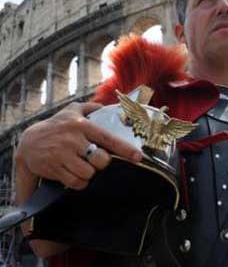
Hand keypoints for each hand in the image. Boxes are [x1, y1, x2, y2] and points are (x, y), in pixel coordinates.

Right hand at [16, 102, 141, 189]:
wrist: (28, 142)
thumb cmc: (56, 126)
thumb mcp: (72, 111)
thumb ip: (92, 108)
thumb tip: (110, 107)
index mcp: (82, 125)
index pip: (108, 138)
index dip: (125, 148)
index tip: (138, 156)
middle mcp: (73, 139)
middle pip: (100, 160)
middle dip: (102, 163)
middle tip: (97, 160)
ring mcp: (62, 155)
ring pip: (88, 173)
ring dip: (89, 173)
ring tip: (83, 166)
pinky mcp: (54, 168)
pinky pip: (75, 182)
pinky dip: (79, 182)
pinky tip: (75, 174)